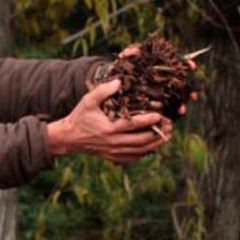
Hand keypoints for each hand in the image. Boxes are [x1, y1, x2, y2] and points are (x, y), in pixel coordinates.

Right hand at [47, 79, 170, 162]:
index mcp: (109, 129)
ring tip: (167, 135)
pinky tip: (153, 145)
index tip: (160, 115)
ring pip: (141, 151)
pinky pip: (134, 157)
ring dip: (155, 144)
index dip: (148, 121)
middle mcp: (114, 143)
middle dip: (158, 134)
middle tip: (169, 125)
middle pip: (142, 141)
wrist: (69, 138)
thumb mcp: (88, 101)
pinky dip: (146, 152)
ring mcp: (115, 152)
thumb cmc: (80, 117)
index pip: (133, 126)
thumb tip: (120, 82)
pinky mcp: (114, 158)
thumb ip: (104, 90)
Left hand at [116, 44, 197, 119]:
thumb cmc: (118, 73)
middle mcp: (162, 83)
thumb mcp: (122, 63)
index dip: (186, 65)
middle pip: (181, 85)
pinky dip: (170, 116)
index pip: (177, 66)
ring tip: (182, 110)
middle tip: (193, 94)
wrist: (108, 90)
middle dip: (188, 89)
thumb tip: (134, 50)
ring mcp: (159, 97)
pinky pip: (166, 113)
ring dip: (181, 105)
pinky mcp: (154, 110)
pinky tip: (172, 119)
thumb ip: (129, 54)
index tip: (192, 66)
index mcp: (158, 69)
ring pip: (176, 101)